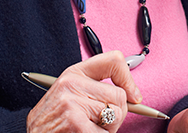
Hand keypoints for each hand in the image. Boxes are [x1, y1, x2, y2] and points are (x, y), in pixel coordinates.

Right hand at [27, 51, 141, 131]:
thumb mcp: (70, 95)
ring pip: (116, 115)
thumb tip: (133, 97)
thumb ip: (95, 89)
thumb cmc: (54, 122)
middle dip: (115, 114)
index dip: (128, 79)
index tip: (133, 96)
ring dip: (107, 130)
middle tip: (96, 122)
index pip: (113, 61)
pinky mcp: (76, 124)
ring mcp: (73, 104)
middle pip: (119, 96)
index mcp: (73, 74)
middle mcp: (72, 84)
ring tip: (86, 129)